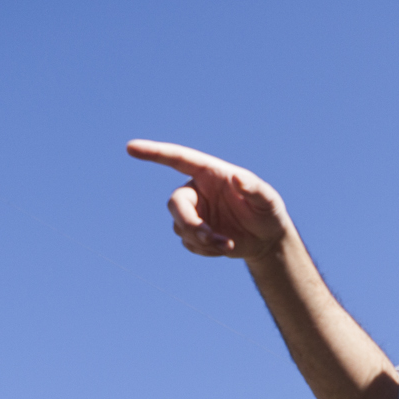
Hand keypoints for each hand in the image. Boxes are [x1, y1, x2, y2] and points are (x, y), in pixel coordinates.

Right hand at [128, 140, 291, 262]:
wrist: (266, 239)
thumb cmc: (268, 211)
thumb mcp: (267, 199)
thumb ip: (254, 188)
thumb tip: (237, 178)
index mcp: (209, 174)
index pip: (178, 159)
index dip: (154, 153)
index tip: (131, 148)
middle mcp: (197, 191)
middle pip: (175, 203)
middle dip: (189, 223)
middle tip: (209, 238)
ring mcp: (194, 213)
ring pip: (180, 227)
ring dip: (201, 240)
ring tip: (228, 245)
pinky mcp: (194, 233)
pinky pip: (188, 243)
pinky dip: (205, 250)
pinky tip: (224, 247)